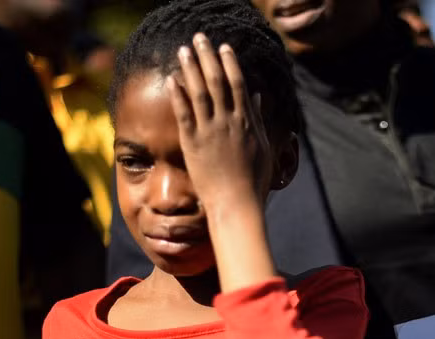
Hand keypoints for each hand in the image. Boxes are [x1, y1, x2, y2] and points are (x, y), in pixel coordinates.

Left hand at [168, 33, 271, 207]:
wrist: (237, 204)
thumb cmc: (253, 181)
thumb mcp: (263, 148)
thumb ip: (258, 120)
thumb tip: (256, 97)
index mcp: (247, 122)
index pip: (238, 85)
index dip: (230, 64)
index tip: (224, 48)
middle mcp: (229, 122)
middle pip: (217, 82)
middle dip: (208, 57)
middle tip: (200, 39)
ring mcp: (210, 132)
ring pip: (199, 92)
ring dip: (190, 69)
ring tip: (183, 51)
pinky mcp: (193, 144)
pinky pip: (184, 114)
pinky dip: (178, 95)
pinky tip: (172, 80)